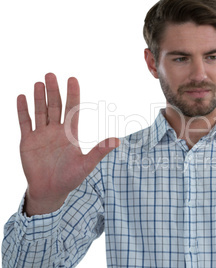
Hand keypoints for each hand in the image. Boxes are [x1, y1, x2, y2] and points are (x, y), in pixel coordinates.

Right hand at [17, 73, 119, 215]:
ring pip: (40, 111)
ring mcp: (41, 135)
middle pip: (54, 106)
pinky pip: (25, 122)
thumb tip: (117, 141)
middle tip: (51, 74)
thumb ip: (99, 151)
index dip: (72, 94)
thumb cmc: (70, 178)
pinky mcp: (28, 141)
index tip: (72, 79)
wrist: (50, 191)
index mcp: (70, 133)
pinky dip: (23, 110)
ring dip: (38, 97)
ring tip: (39, 83)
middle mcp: (56, 131)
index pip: (71, 109)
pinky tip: (22, 97)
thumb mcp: (86, 164)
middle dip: (53, 91)